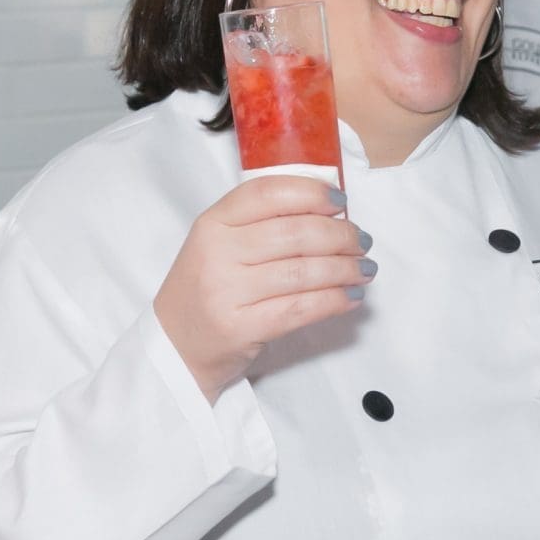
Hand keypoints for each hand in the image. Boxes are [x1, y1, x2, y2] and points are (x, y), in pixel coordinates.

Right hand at [154, 175, 368, 399]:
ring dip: (345, 269)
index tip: (339, 201)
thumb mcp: (218, 244)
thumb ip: (260, 224)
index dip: (310, 193)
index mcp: (212, 222)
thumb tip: (329, 213)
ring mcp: (227, 291)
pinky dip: (334, 300)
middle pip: (294, 233)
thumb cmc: (207, 290)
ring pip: (303, 272)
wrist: (175, 347)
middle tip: (361, 241)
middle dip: (340, 235)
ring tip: (365, 268)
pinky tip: (351, 296)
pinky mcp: (241, 327)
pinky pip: (300, 309)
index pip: (267, 193)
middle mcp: (217, 252)